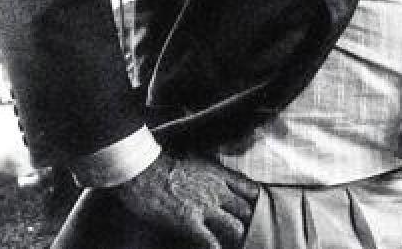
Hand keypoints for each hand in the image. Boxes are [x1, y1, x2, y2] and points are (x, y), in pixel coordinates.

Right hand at [109, 152, 258, 248]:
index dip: (257, 202)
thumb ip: (212, 174)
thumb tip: (217, 181)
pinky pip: (210, 241)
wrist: (142, 170)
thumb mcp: (197, 162)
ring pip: (236, 227)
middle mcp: (218, 191)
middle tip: (252, 232)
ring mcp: (205, 207)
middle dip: (251, 222)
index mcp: (220, 175)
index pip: (251, 189)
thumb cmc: (163, 164)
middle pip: (247, 210)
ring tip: (238, 244)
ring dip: (238, 237)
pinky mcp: (189, 222)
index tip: (258, 209)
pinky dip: (215, 248)